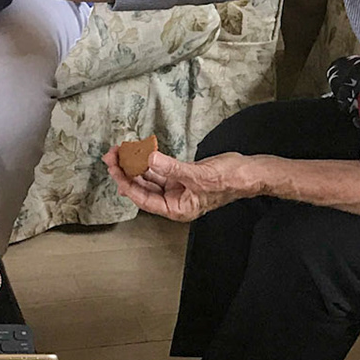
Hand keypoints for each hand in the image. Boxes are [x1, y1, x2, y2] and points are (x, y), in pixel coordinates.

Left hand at [102, 149, 267, 222]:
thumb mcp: (198, 174)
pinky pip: (159, 168)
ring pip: (149, 176)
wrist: (248, 172)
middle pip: (142, 187)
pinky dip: (149, 160)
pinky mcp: (181, 176)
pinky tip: (138, 152)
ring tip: (120, 150)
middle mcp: (174, 200)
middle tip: (111, 156)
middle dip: (126, 171)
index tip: (114, 169)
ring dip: (135, 164)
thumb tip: (147, 159)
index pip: (143, 198)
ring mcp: (177, 188)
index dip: (126, 183)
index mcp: (177, 208)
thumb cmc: (229, 180)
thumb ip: (171, 167)